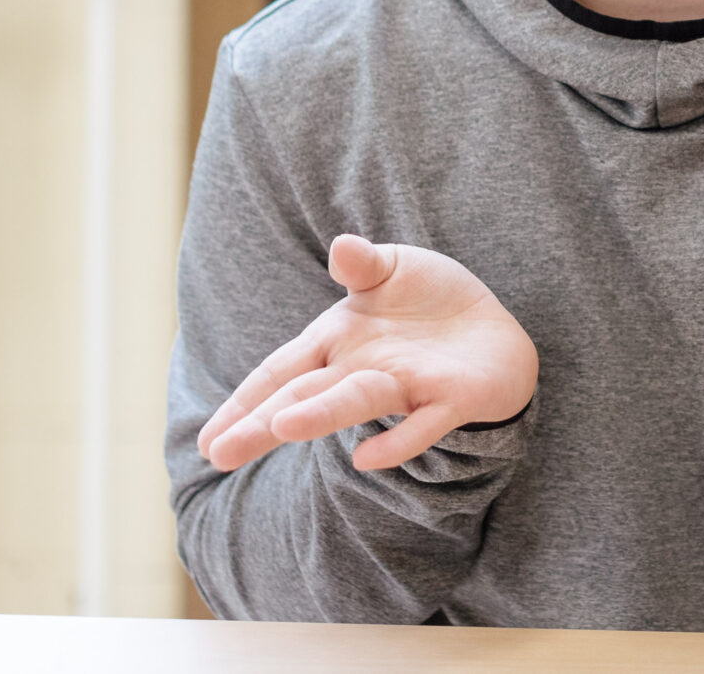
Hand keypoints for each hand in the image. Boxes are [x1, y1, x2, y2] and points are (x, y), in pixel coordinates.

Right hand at [195, 234, 537, 472]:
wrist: (495, 330)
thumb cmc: (429, 303)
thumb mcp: (395, 269)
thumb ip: (364, 264)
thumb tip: (343, 245)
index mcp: (338, 342)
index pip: (281, 373)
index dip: (244, 402)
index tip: (208, 439)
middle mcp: (363, 370)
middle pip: (305, 397)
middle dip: (262, 422)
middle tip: (219, 454)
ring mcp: (406, 386)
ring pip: (357, 402)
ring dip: (320, 415)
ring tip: (282, 428)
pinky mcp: (451, 398)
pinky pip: (424, 422)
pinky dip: (400, 439)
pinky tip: (369, 457)